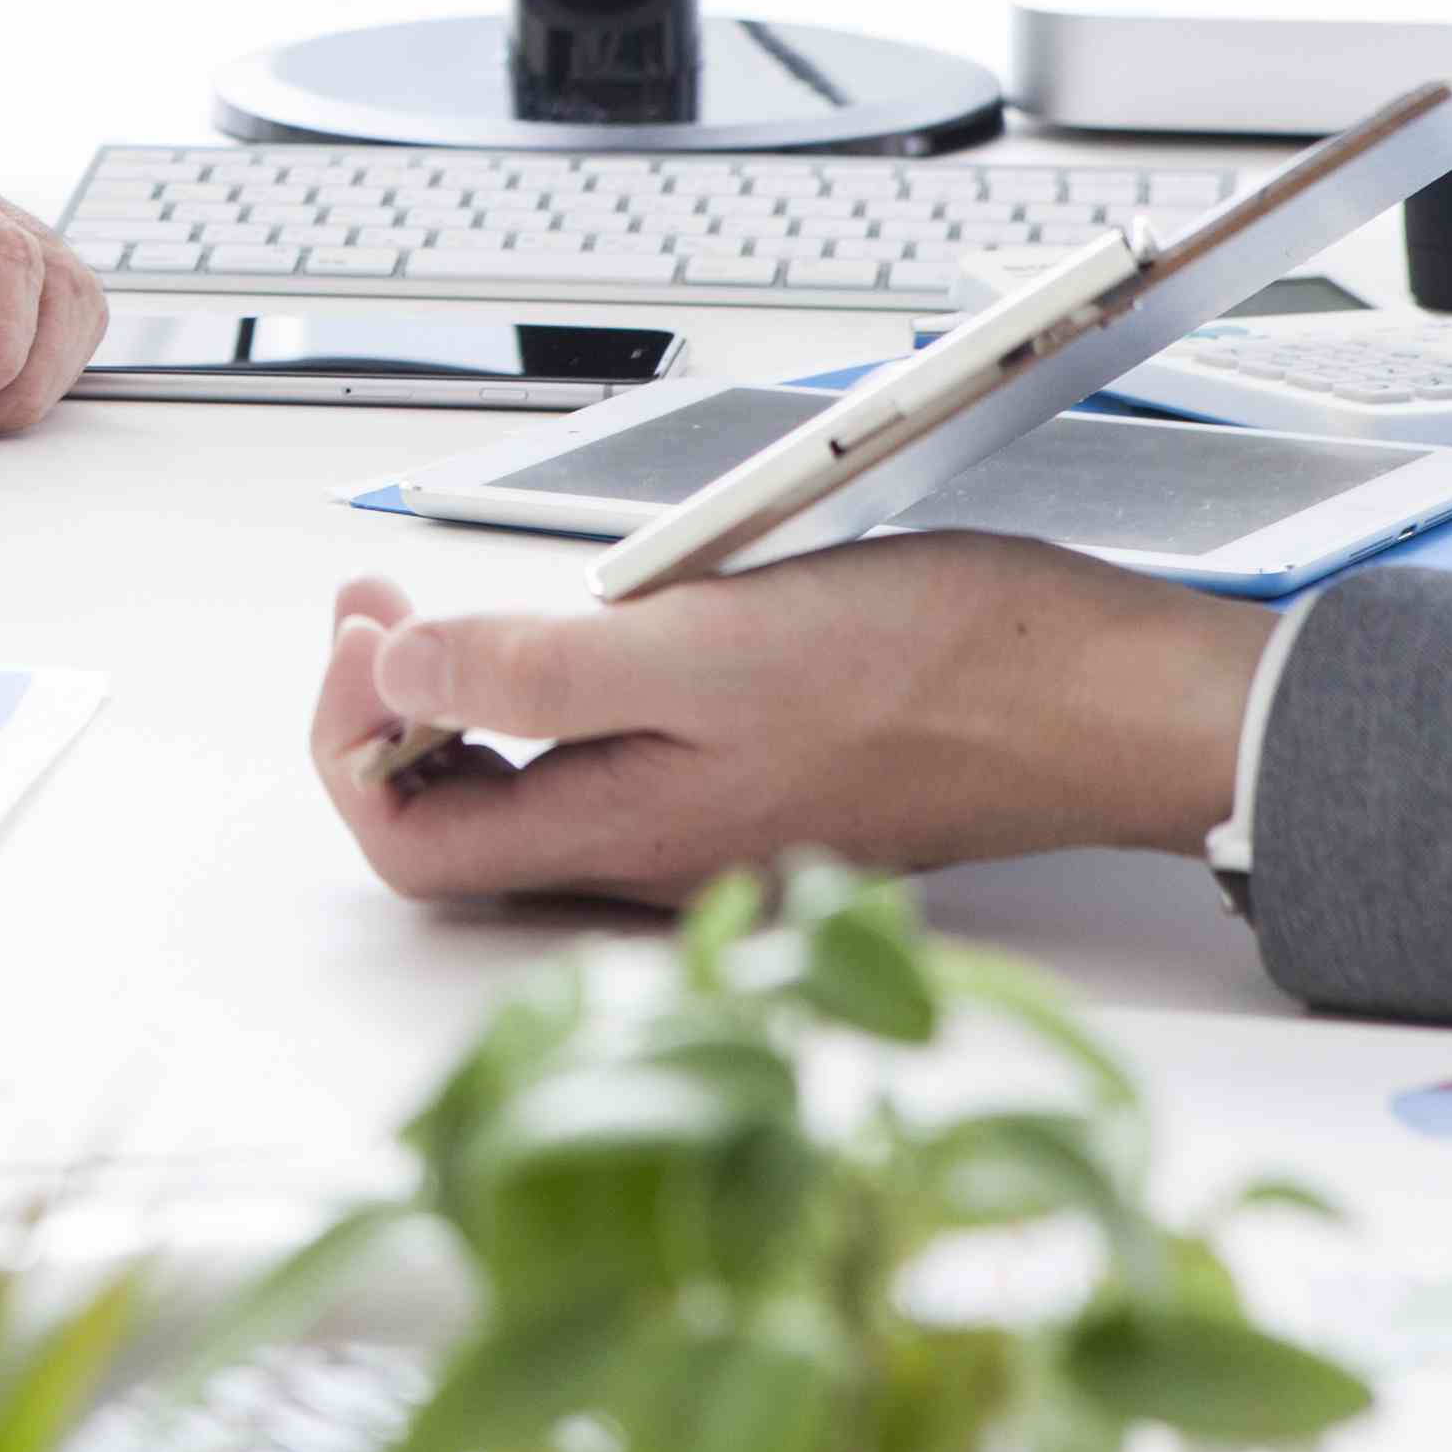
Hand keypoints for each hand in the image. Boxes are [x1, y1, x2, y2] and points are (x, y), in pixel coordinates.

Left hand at [303, 541, 1266, 907]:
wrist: (1099, 699)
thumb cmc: (937, 672)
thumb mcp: (704, 649)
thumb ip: (539, 672)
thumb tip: (393, 679)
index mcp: (627, 830)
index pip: (410, 841)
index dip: (351, 739)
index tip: (366, 630)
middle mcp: (657, 849)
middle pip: (453, 817)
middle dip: (382, 707)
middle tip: (373, 604)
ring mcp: (709, 819)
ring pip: (525, 787)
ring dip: (457, 693)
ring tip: (435, 602)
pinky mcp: (759, 779)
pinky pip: (609, 762)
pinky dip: (550, 693)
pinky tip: (574, 626)